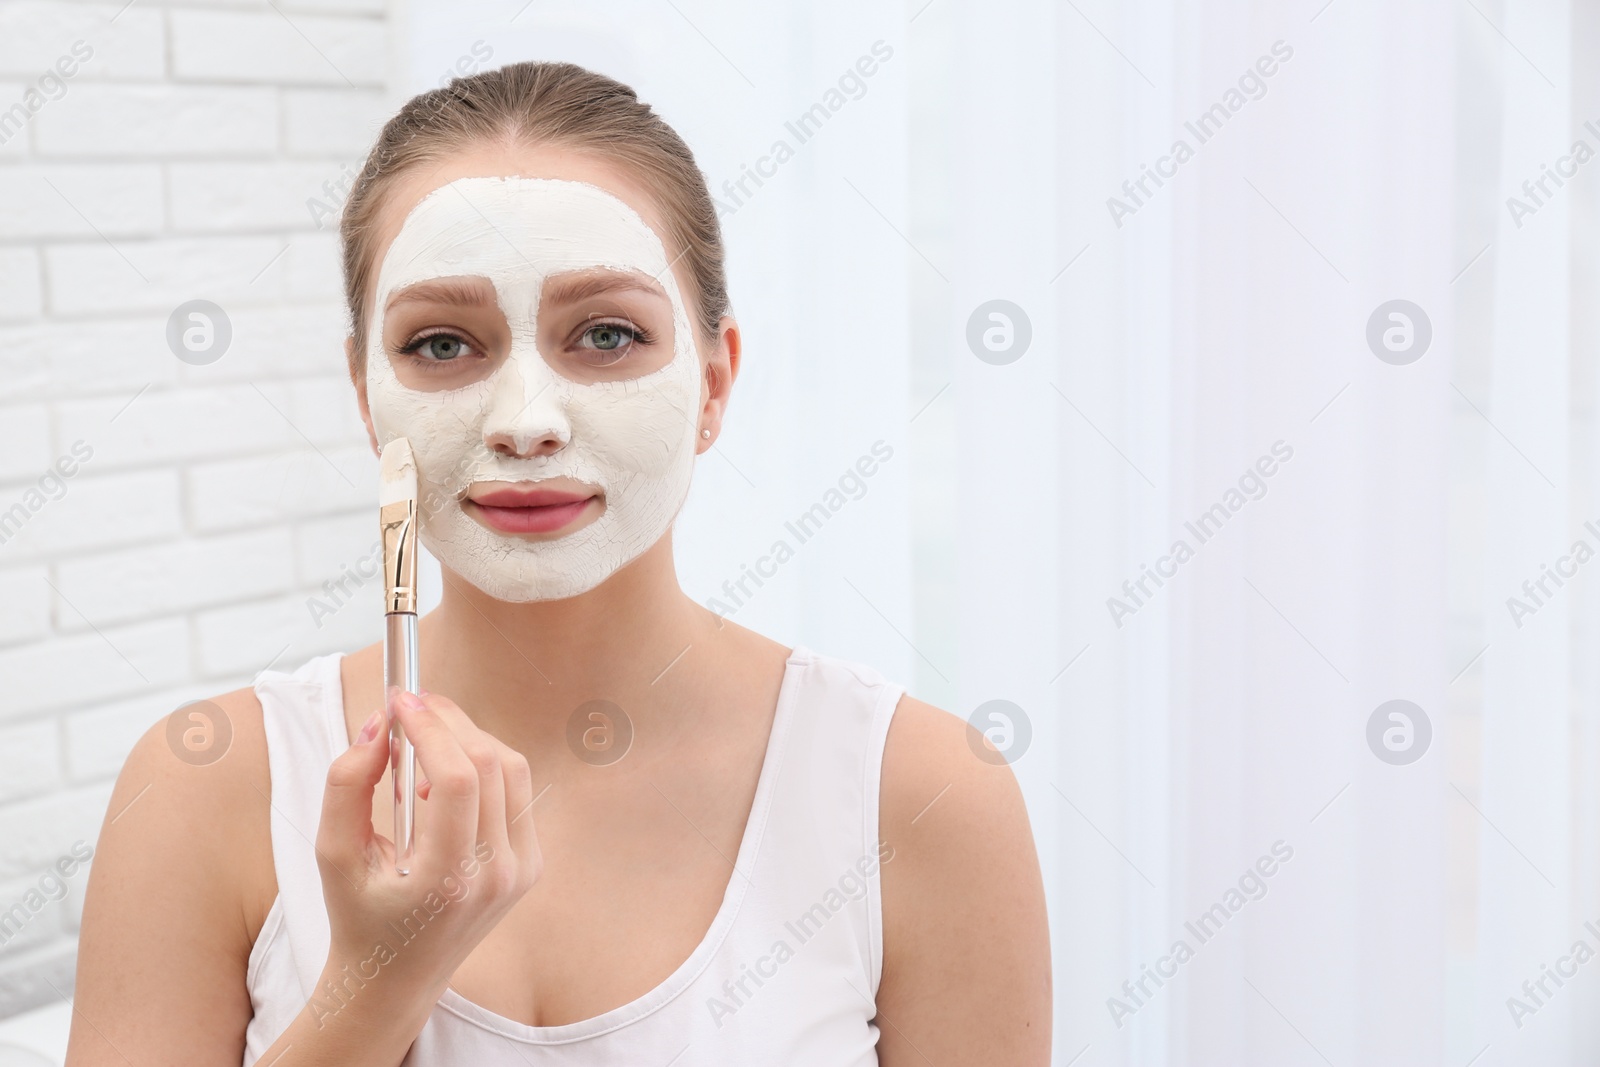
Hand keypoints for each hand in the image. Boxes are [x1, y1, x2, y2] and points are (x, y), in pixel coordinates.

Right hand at [313, 689, 541, 1013]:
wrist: (397, 976)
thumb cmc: (359, 914)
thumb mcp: (332, 852)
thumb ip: (346, 783)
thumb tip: (381, 725)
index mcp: (446, 880)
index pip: (455, 779)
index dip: (430, 727)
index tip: (399, 700)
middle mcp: (494, 875)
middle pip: (489, 763)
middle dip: (448, 720)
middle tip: (410, 705)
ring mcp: (520, 871)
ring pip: (510, 769)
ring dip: (467, 740)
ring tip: (421, 746)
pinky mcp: (530, 864)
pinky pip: (516, 791)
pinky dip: (483, 768)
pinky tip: (442, 783)